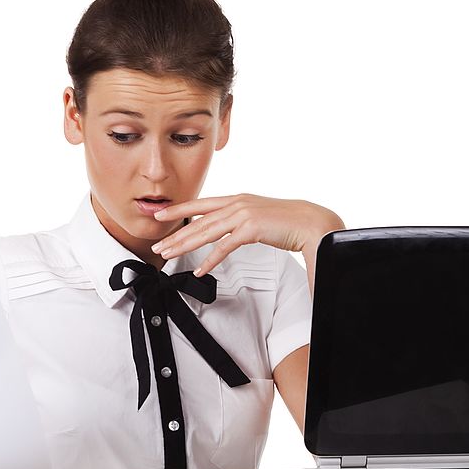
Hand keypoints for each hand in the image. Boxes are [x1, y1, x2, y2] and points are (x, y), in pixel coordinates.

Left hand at [151, 193, 343, 275]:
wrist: (311, 222)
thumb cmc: (287, 221)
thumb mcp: (258, 214)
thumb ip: (240, 218)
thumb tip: (226, 228)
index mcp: (237, 198)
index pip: (201, 204)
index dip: (178, 209)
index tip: (160, 214)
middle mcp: (237, 203)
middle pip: (198, 220)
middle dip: (175, 233)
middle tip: (157, 244)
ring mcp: (243, 215)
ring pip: (206, 232)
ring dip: (184, 245)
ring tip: (168, 255)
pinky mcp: (251, 229)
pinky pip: (224, 247)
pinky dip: (210, 260)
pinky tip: (199, 270)